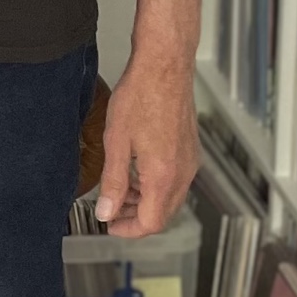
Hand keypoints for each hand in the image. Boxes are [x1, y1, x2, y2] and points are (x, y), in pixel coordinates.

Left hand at [94, 52, 198, 236]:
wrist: (165, 67)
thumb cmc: (141, 96)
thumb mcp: (116, 141)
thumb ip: (113, 181)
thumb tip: (106, 211)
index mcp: (163, 176)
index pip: (151, 223)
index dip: (128, 230)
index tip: (110, 225)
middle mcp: (183, 173)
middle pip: (163, 214)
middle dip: (136, 218)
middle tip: (111, 211)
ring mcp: (190, 162)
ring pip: (170, 198)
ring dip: (146, 202)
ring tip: (120, 191)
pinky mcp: (190, 150)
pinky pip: (175, 180)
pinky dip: (156, 186)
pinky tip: (136, 172)